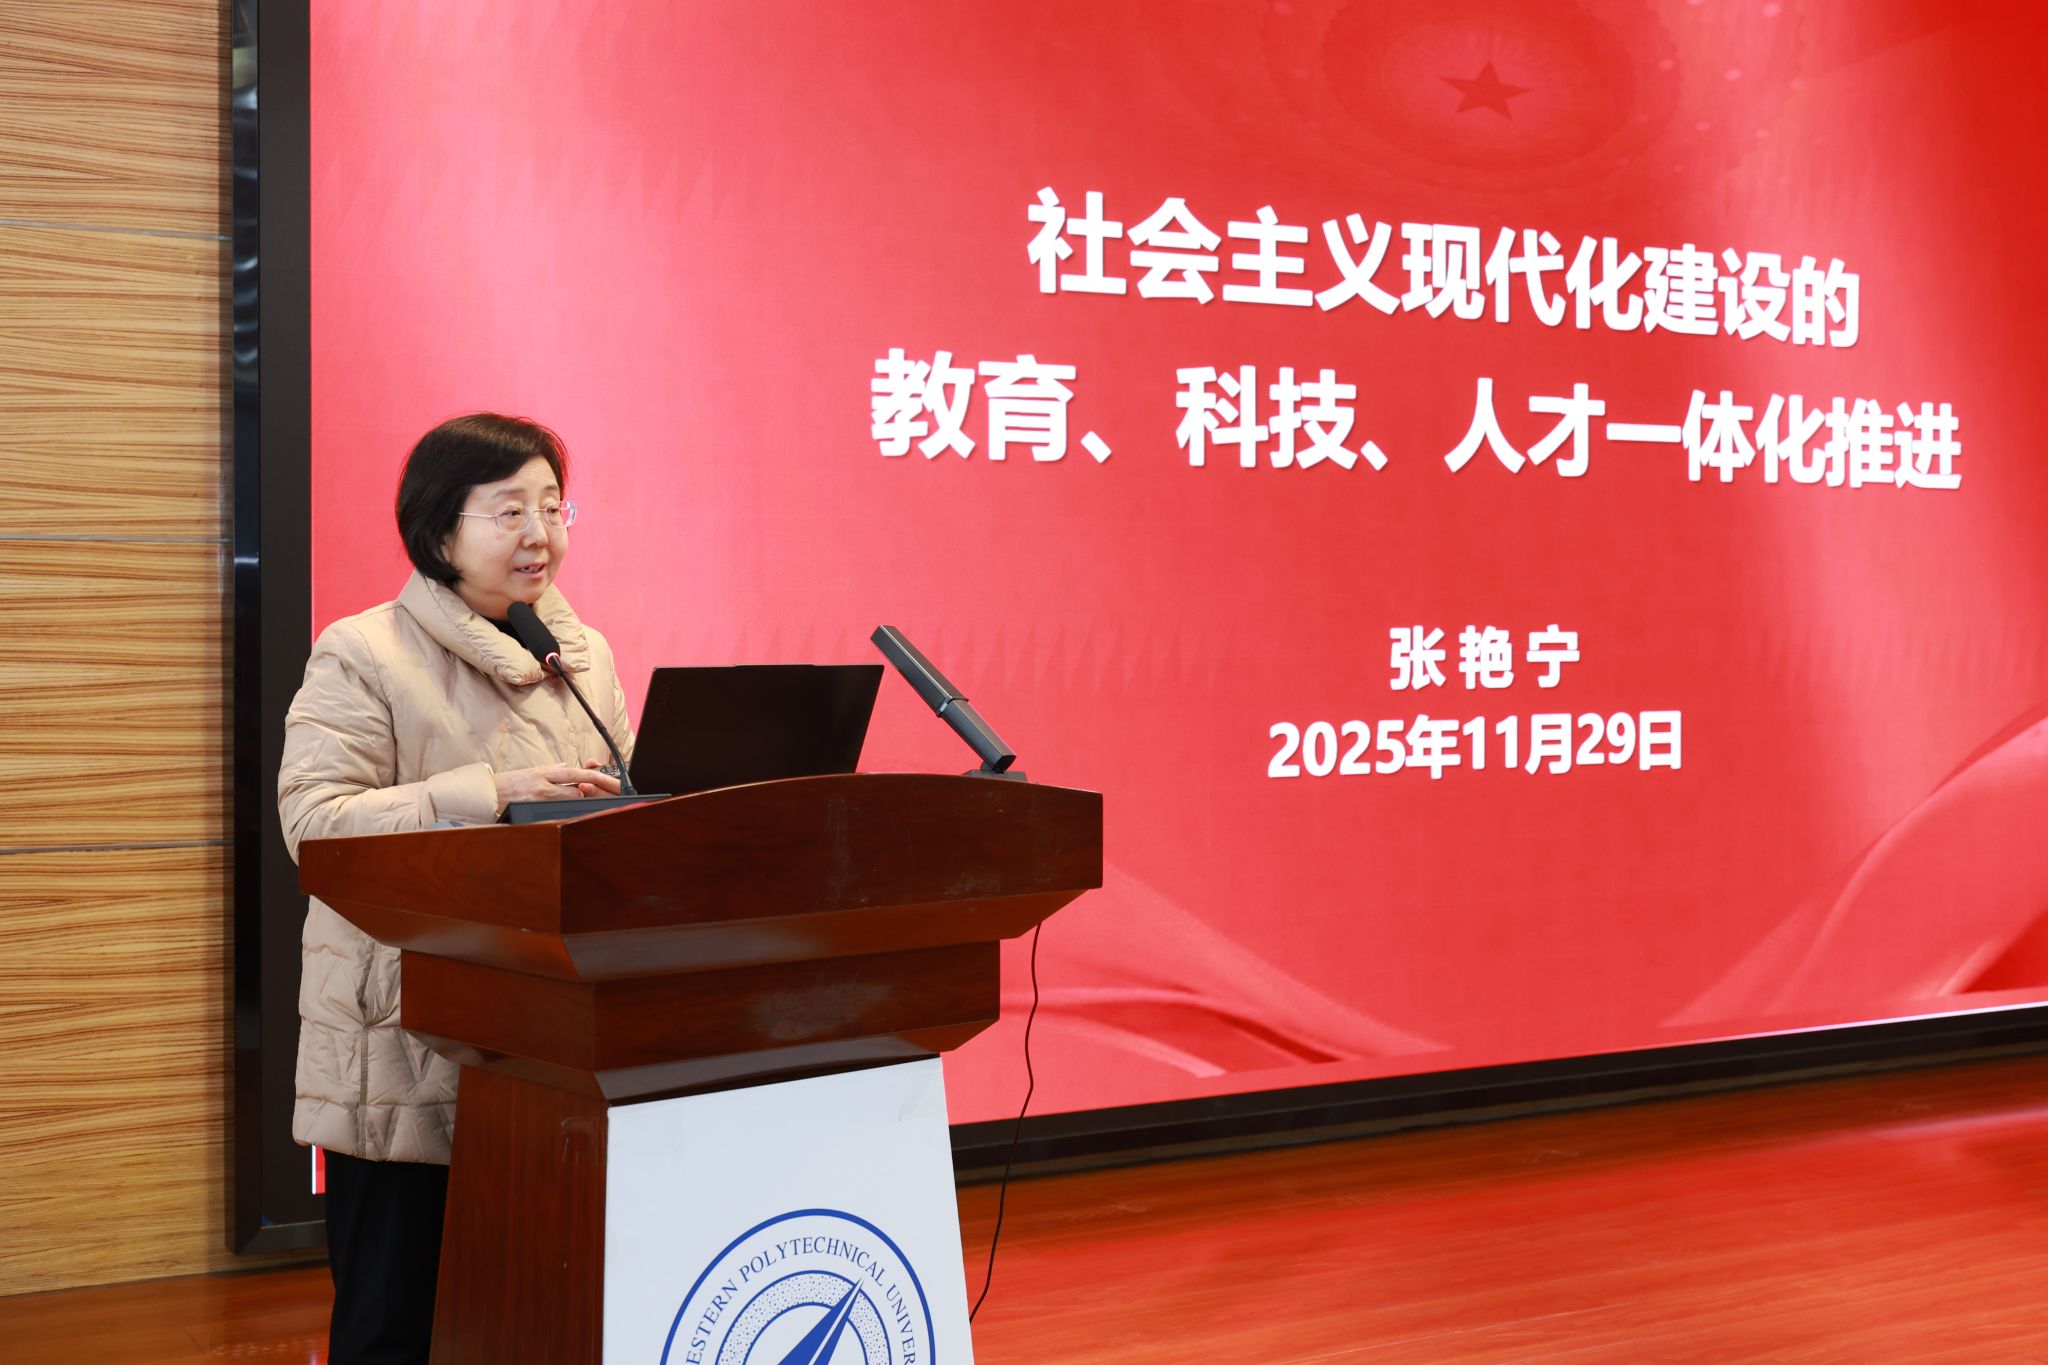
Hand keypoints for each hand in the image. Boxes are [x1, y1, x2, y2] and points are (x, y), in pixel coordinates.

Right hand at [493, 762, 621, 805]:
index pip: (575, 773)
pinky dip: (560, 810)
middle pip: (577, 790)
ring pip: (569, 802)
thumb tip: (567, 767)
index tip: (609, 779)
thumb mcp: (532, 771)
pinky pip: (556, 812)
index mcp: (544, 772)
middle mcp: (544, 785)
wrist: (487, 794)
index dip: (595, 776)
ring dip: (571, 801)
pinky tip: (554, 808)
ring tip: (560, 799)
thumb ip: (552, 770)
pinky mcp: (534, 812)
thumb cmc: (509, 783)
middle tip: (583, 792)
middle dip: (584, 792)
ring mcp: (540, 800)